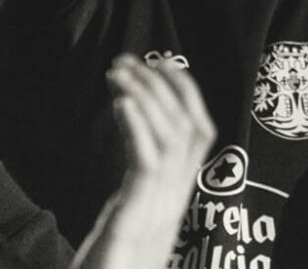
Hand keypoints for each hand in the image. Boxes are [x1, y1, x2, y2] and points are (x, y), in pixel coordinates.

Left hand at [72, 56, 215, 268]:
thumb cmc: (107, 265)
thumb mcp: (127, 218)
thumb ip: (136, 184)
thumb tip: (133, 138)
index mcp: (174, 198)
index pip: (200, 132)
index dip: (187, 92)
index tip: (162, 63)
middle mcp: (174, 202)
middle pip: (188, 128)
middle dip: (162, 85)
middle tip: (129, 60)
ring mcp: (159, 214)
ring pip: (171, 140)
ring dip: (145, 97)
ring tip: (118, 72)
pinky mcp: (134, 224)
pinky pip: (147, 167)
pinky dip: (137, 128)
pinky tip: (120, 103)